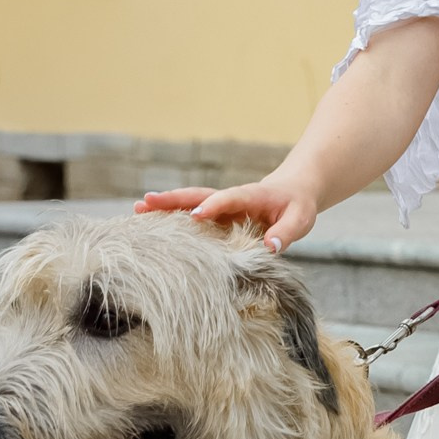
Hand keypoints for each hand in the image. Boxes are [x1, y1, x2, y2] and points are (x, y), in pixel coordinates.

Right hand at [137, 176, 320, 254]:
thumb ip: (286, 232)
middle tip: (145, 201)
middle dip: (173, 200)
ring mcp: (221, 207)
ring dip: (165, 206)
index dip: (214, 206)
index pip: (230, 199)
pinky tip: (150, 225)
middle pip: (199, 196)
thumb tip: (269, 247)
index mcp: (252, 196)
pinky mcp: (216, 216)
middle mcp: (230, 199)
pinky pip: (191, 216)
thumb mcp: (300, 219)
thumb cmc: (297, 206)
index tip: (197, 216)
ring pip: (190, 204)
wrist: (292, 191)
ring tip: (137, 209)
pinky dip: (172, 218)